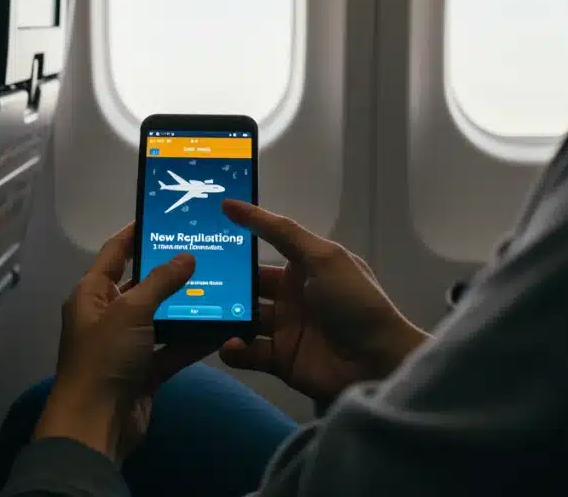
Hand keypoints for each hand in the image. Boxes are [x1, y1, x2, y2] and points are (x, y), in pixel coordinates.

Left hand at [35, 224, 214, 460]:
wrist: (96, 424)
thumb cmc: (105, 357)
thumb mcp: (131, 311)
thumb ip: (161, 281)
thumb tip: (187, 257)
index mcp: (92, 294)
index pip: (114, 253)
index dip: (135, 234)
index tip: (163, 217)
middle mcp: (108, 315)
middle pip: (143, 285)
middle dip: (172, 271)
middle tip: (207, 251)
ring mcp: (128, 345)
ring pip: (162, 317)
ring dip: (188, 306)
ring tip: (222, 284)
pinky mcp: (146, 370)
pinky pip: (173, 348)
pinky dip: (194, 339)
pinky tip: (223, 326)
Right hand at [219, 201, 430, 402]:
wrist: (377, 363)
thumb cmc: (352, 302)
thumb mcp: (321, 256)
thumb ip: (279, 230)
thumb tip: (231, 205)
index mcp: (304, 266)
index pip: (264, 247)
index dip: (238, 242)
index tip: (202, 234)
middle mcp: (291, 294)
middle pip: (247, 285)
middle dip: (222, 283)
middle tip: (190, 280)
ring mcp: (284, 328)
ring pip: (241, 319)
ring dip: (220, 317)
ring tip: (198, 314)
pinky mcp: (279, 359)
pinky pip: (246, 352)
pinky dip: (233, 350)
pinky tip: (229, 346)